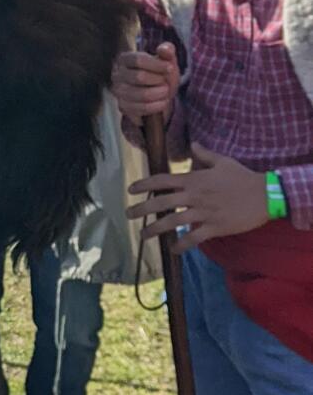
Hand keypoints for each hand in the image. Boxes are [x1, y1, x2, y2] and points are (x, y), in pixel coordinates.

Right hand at [112, 43, 179, 123]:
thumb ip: (167, 51)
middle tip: (166, 82)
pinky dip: (157, 105)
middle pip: (139, 77)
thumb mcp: (166, 60)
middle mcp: (117, 74)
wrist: (157, 94)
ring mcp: (118, 91)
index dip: (157, 64)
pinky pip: (142, 108)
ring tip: (165, 91)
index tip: (170, 68)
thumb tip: (164, 49)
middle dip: (158, 80)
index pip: (138, 60)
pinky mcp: (123, 106)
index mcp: (124, 59)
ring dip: (159, 94)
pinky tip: (162, 102)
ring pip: (141, 94)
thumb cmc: (160, 74)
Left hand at [126, 143, 268, 252]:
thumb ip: (204, 154)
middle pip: (161, 202)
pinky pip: (194, 238)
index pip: (162, 181)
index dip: (144, 184)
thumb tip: (193, 144)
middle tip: (128, 214)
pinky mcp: (214, 227)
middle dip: (142, 208)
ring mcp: (203, 213)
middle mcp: (194, 196)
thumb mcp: (223, 161)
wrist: (266, 195)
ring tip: (142, 235)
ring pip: (172, 222)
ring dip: (155, 229)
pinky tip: (172, 250)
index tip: (131, 189)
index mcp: (193, 180)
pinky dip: (182, 245)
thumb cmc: (243, 177)